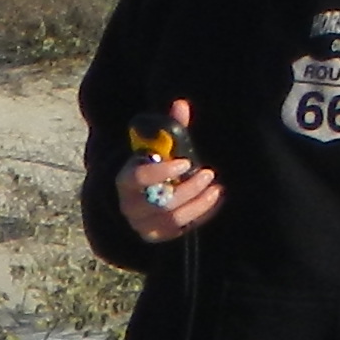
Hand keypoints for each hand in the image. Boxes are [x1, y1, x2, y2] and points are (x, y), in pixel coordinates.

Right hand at [118, 96, 222, 243]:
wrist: (140, 198)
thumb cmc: (152, 167)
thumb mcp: (157, 148)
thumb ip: (169, 129)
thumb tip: (181, 104)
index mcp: (125, 180)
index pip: (138, 179)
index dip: (162, 172)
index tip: (185, 162)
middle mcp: (130, 205)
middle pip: (159, 202)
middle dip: (187, 188)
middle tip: (207, 173)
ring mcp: (143, 224)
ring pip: (171, 218)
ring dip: (197, 202)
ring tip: (215, 187)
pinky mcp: (157, 235)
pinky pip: (181, 229)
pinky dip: (200, 214)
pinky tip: (213, 199)